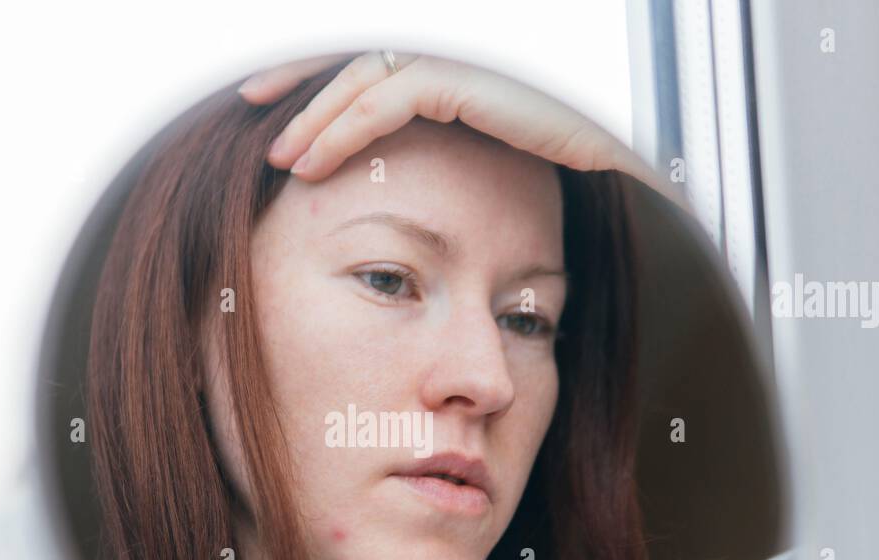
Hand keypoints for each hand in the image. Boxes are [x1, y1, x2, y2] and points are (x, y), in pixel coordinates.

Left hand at [237, 51, 659, 189]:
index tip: (276, 108)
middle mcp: (454, 53)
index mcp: (454, 65)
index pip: (372, 61)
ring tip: (280, 156)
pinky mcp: (469, 77)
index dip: (319, 77)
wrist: (625, 166)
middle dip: (299, 80)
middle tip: (253, 111)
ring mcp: (462, 58)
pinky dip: (344, 129)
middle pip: (357, 56)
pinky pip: (387, 99)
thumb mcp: (482, 161)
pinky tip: (314, 163)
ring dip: (314, 115)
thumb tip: (400, 186)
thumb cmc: (560, 171)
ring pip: (363, 77)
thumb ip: (440, 152)